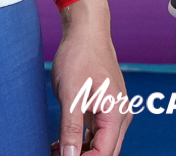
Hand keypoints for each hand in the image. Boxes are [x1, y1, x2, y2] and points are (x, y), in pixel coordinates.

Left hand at [52, 0, 129, 155]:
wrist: (86, 31)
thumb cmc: (80, 55)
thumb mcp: (71, 94)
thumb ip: (70, 129)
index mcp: (117, 113)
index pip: (104, 154)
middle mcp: (121, 115)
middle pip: (105, 152)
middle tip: (55, 155)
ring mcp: (115, 112)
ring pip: (100, 145)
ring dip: (79, 151)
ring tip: (54, 150)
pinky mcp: (106, 109)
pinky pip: (96, 134)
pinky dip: (80, 141)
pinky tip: (61, 143)